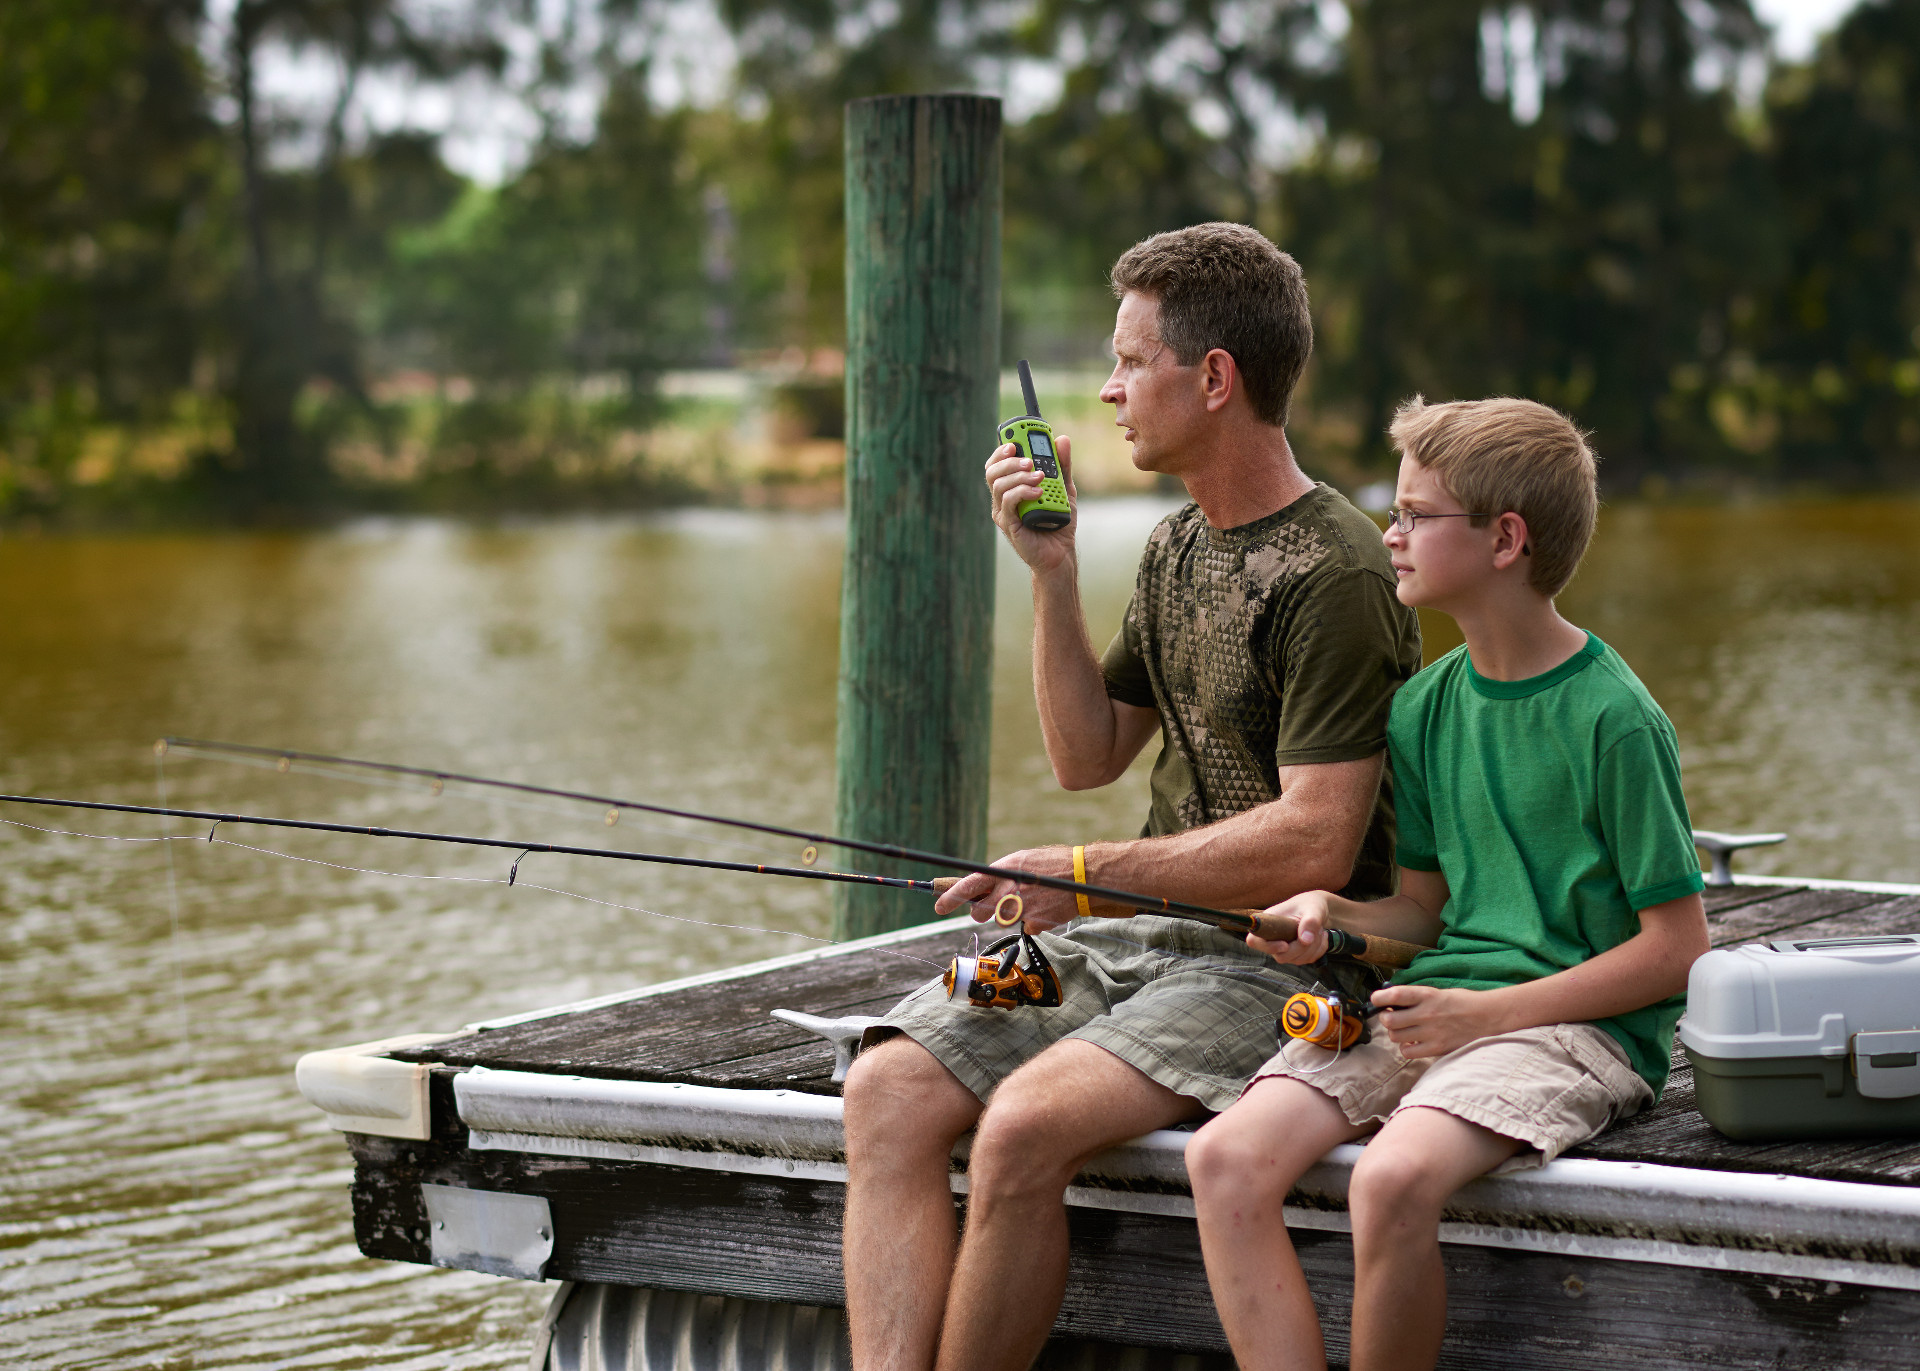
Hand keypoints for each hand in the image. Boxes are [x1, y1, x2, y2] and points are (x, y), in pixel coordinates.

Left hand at [931, 845, 1081, 932]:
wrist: (1082, 877)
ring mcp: (1021, 908)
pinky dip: (1032, 921)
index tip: (938, 907)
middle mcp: (1009, 890)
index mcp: (1003, 870)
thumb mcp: (1020, 861)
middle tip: (999, 903)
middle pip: (979, 912)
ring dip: (1011, 915)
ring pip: (1001, 921)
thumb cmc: (1049, 866)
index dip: (950, 897)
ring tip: (1031, 899)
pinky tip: (1044, 907)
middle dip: (983, 911)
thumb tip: (978, 890)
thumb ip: (998, 876)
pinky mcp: (1034, 923)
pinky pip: (1024, 928)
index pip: (968, 885)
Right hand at [986, 435, 1076, 573]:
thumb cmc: (1058, 521)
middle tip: (1029, 460)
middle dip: (1009, 461)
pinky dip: (1022, 492)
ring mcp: (1003, 512)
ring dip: (1019, 476)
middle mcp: (1002, 499)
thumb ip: (1062, 465)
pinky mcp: (1009, 525)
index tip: (1014, 441)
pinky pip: (1008, 502)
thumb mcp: (1064, 488)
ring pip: (999, 485)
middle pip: (992, 472)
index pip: (997, 464)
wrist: (1061, 552)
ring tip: (1039, 476)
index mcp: (1011, 487)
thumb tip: (1062, 439)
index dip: (1001, 450)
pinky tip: (1038, 492)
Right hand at [1244, 891, 1333, 963]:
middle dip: (1302, 947)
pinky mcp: (1294, 954)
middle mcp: (1272, 937)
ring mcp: (1282, 948)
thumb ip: (1310, 922)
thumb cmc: (1311, 904)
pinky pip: (1306, 960)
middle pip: (1281, 956)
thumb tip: (1306, 940)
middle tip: (1315, 931)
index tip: (1285, 944)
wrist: (1319, 910)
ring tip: (1318, 930)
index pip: (1254, 941)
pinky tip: (1319, 937)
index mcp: (1268, 922)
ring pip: (1295, 960)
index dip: (1268, 947)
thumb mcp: (1313, 908)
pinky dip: (1318, 950)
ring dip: (1313, 947)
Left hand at [1369, 984, 1511, 1059]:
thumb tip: (1391, 1001)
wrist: (1487, 1016)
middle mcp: (1427, 1014)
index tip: (1376, 999)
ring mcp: (1432, 1032)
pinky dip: (1405, 1047)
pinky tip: (1412, 1041)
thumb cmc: (1461, 1002)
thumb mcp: (1437, 992)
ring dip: (1394, 1033)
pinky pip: (1408, 1052)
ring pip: (1395, 1037)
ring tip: (1402, 1029)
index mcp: (1427, 995)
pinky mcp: (1437, 1048)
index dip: (1380, 997)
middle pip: (1390, 1020)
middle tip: (1390, 1016)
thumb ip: (1416, 998)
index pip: (1396, 994)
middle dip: (1385, 1018)